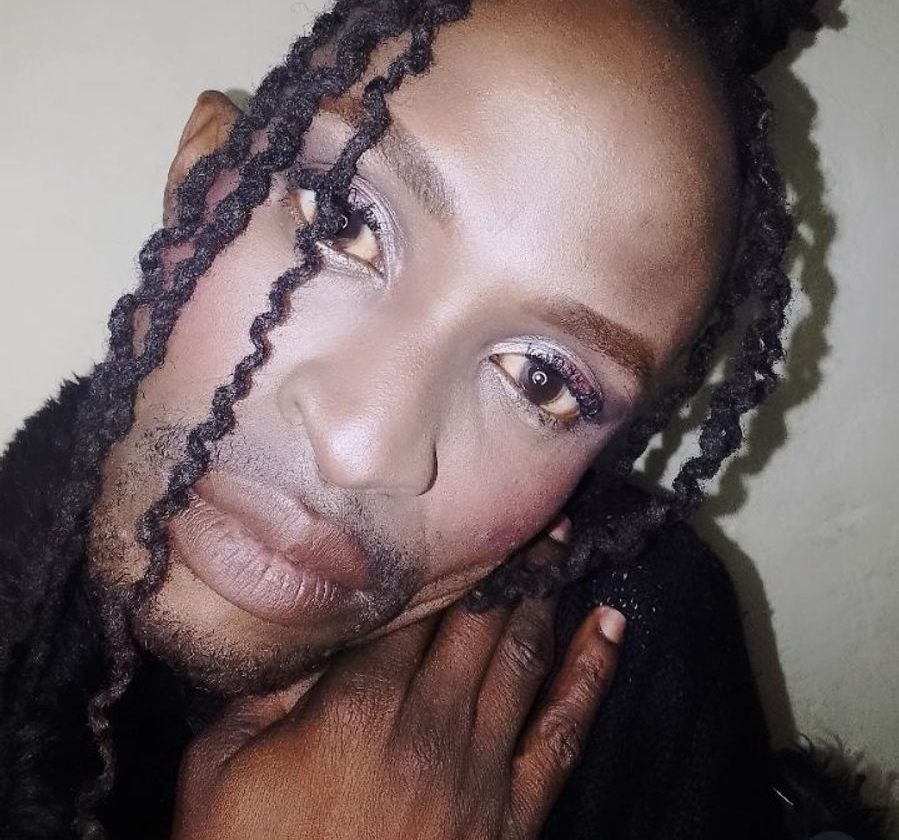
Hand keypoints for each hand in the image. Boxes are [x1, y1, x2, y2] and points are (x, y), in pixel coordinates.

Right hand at [171, 535, 625, 839]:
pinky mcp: (512, 814)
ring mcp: (479, 767)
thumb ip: (261, 690)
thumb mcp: (218, 769)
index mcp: (357, 703)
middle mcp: (429, 720)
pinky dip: (592, 675)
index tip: (462, 510)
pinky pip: (564, 733)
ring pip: (523, 656)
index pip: (412, 605)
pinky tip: (611, 627)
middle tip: (530, 505)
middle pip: (478, 617)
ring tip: (562, 540)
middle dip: (507, 556)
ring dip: (546, 593)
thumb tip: (310, 631)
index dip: (441, 554)